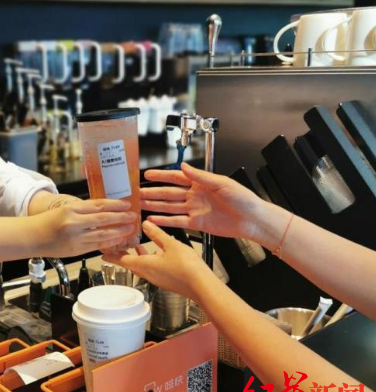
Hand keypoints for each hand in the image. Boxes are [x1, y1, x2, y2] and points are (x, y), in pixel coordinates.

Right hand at [37, 198, 136, 256]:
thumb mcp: (65, 209)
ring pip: (103, 234)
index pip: (98, 205)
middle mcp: (74, 223)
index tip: (127, 204)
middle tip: (133, 215)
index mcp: (71, 209)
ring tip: (130, 228)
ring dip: (119, 231)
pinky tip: (118, 239)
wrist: (33, 237)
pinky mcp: (76, 250)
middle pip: (103, 219)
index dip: (115, 204)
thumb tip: (106, 210)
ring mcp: (75, 238)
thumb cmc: (48, 221)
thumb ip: (84, 210)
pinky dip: (109, 242)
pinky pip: (97, 245)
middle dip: (121, 217)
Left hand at [103, 221, 208, 298]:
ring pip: (141, 266)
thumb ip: (157, 234)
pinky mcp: (166, 280)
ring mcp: (157, 278)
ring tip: (135, 246)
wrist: (202, 287)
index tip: (102, 252)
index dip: (111, 255)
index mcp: (145, 265)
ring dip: (136, 257)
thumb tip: (146, 224)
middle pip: (130, 264)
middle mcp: (148, 274)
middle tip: (117, 246)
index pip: (122, 260)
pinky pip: (151, 269)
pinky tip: (156, 253)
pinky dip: (148, 260)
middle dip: (122, 254)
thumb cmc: (187, 268)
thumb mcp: (171, 244)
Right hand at [140, 163, 264, 240]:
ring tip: (140, 204)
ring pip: (170, 207)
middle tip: (137, 192)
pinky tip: (153, 220)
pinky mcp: (197, 224)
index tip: (147, 175)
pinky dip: (164, 221)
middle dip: (153, 192)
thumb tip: (184, 167)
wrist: (253, 220)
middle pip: (169, 193)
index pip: (176, 177)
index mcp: (201, 183)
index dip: (161, 176)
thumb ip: (200, 176)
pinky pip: (177, 221)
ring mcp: (195, 210)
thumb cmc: (243, 199)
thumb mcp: (222, 183)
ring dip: (155, 205)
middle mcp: (195, 195)